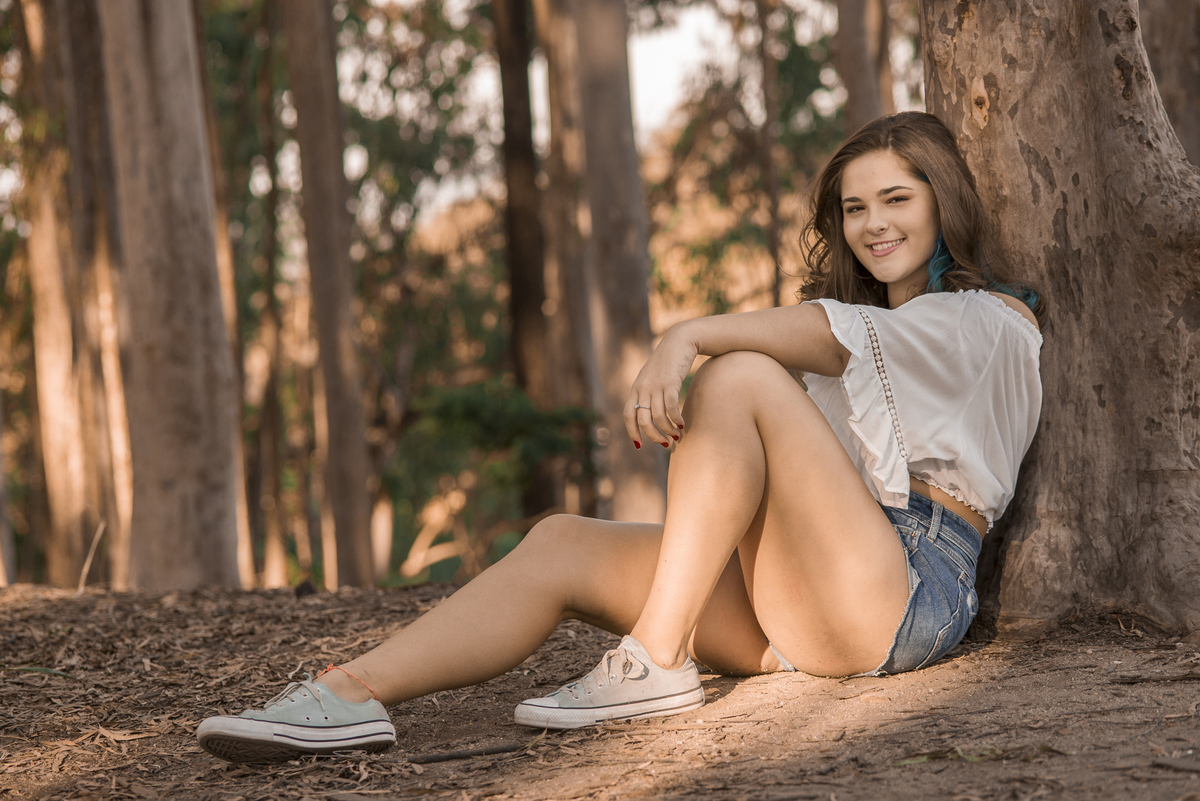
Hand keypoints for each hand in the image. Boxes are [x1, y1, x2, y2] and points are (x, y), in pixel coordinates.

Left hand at [624, 324, 696, 448]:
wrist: (679, 341)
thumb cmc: (668, 363)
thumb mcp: (653, 378)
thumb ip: (648, 393)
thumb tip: (652, 416)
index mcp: (636, 388)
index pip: (628, 415)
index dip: (632, 432)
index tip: (639, 446)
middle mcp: (643, 388)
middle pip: (643, 420)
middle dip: (654, 436)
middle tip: (666, 444)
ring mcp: (656, 385)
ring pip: (658, 416)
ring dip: (668, 430)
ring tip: (677, 435)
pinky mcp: (670, 382)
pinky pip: (670, 407)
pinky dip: (676, 419)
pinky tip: (682, 424)